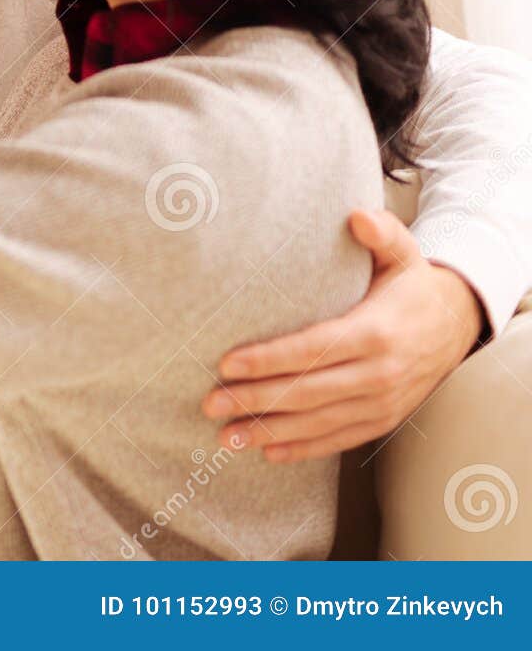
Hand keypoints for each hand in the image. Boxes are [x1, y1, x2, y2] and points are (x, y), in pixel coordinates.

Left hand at [205, 208, 483, 460]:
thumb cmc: (412, 284)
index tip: (226, 365)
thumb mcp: (402, 252)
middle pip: (308, 392)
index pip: (312, 350)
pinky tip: (267, 452)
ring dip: (270, 432)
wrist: (458, 323)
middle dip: (255, 400)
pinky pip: (340, 439)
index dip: (268, 360)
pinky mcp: (384, 419)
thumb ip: (379, 232)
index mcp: (376, 332)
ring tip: (226, 436)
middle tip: (209, 404)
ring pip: (319, 423)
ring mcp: (383, 402)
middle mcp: (380, 373)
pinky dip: (304, 449)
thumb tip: (356, 215)